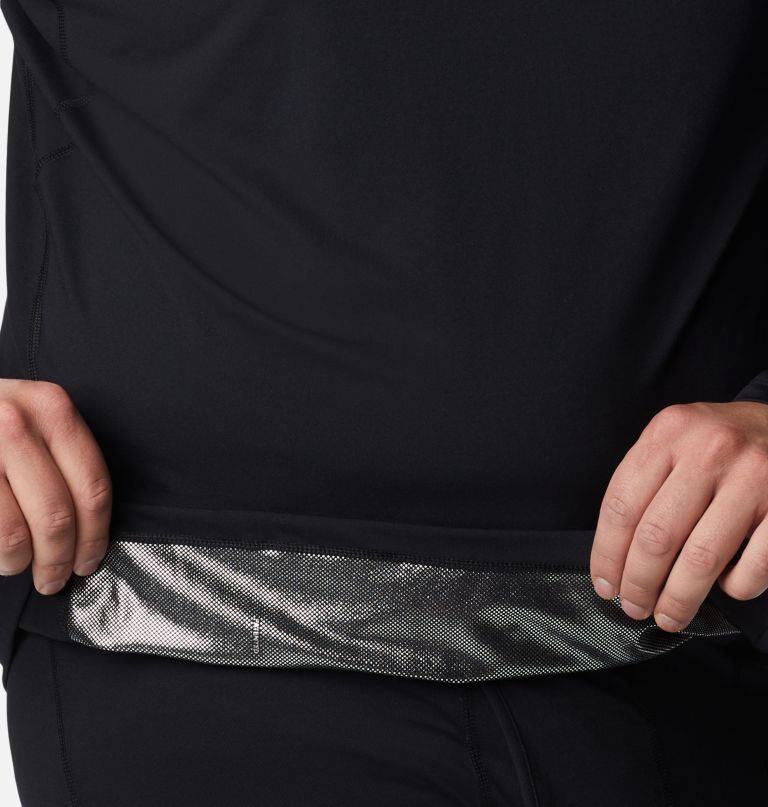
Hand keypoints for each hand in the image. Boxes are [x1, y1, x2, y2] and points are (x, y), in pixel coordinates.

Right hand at [0, 379, 111, 593]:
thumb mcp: (32, 421)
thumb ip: (61, 460)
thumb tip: (89, 530)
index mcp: (52, 409)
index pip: (93, 486)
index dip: (95, 535)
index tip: (89, 560)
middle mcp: (18, 423)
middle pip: (59, 515)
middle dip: (60, 558)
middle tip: (54, 578)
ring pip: (17, 533)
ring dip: (23, 563)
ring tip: (20, 566)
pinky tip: (1, 557)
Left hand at [590, 400, 767, 631]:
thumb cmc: (720, 442)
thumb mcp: (675, 440)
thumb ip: (645, 482)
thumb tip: (615, 556)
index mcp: (669, 432)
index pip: (622, 505)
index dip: (607, 553)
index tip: (605, 584)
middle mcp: (709, 450)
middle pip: (656, 536)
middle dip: (638, 583)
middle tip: (633, 606)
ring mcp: (754, 478)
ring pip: (701, 559)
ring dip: (678, 598)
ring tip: (667, 616)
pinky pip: (751, 568)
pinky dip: (733, 588)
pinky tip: (723, 586)